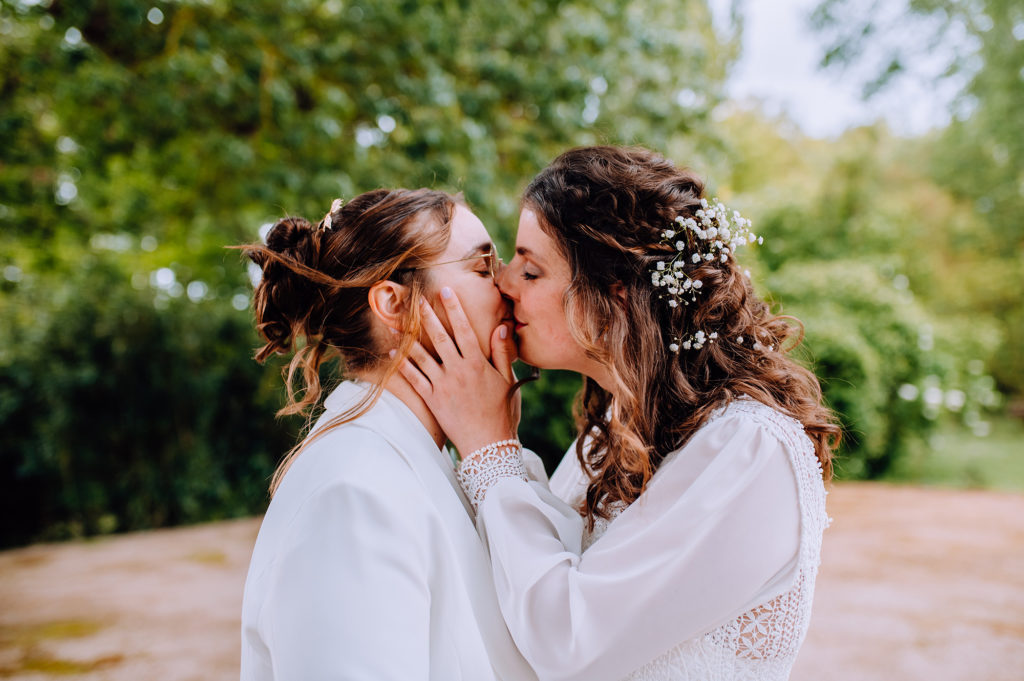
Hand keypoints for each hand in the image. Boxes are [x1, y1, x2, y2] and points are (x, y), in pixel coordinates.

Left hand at [397, 287, 518, 457]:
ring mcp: (443, 385)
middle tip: (416, 299)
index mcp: (478, 363)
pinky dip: (403, 366)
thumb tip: (501, 326)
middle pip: (440, 337)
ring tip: (395, 322)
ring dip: (407, 338)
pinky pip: (414, 379)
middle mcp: (458, 370)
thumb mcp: (508, 380)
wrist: (489, 446)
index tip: (446, 291)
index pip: (465, 329)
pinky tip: (393, 354)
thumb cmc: (503, 413)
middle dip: (427, 315)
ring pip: (422, 356)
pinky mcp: (433, 400)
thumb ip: (502, 352)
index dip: (454, 308)